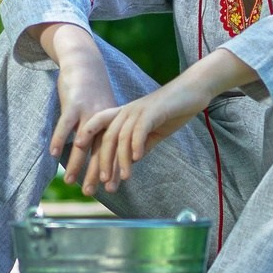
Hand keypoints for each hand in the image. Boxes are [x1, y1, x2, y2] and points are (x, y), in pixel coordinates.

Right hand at [39, 24, 115, 186]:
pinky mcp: (73, 103)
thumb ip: (103, 132)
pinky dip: (59, 139)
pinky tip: (54, 153)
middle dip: (96, 174)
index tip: (111, 189)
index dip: (112, 170)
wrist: (84, 63)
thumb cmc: (91, 92)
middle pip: (100, 152)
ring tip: (71, 182)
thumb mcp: (102, 111)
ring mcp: (88, 112)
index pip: (113, 152)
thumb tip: (105, 155)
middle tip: (92, 193)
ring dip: (77, 164)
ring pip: (83, 143)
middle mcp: (103, 121)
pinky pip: (65, 125)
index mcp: (112, 124)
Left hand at [73, 78, 212, 192]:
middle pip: (108, 137)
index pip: (99, 123)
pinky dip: (136, 144)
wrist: (193, 91)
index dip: (86, 135)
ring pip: (122, 136)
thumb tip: (130, 161)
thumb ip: (140, 144)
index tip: (78, 152)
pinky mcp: (153, 111)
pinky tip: (137, 158)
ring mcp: (139, 110)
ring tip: (124, 177)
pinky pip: (139, 129)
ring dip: (121, 159)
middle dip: (104, 160)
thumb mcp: (153, 131)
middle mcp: (127, 111)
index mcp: (124, 114)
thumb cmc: (173, 111)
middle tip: (103, 181)